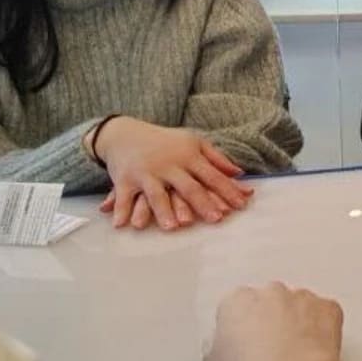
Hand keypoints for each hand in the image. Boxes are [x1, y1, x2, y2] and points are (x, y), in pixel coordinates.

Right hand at [92, 117, 254, 230]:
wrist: (126, 133)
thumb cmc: (166, 142)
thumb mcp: (194, 143)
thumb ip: (217, 159)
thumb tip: (240, 173)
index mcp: (189, 156)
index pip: (212, 175)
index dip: (227, 190)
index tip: (241, 205)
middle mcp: (169, 165)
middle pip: (188, 187)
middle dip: (203, 203)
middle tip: (216, 219)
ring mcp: (147, 173)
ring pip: (157, 194)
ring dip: (164, 211)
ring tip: (172, 227)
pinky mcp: (124, 179)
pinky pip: (123, 197)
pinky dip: (121, 210)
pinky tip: (121, 224)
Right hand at [205, 283, 343, 360]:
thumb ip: (215, 347)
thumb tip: (220, 348)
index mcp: (237, 300)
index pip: (236, 306)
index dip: (240, 328)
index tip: (243, 346)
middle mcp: (270, 291)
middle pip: (269, 300)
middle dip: (270, 319)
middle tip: (270, 350)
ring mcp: (302, 297)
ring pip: (300, 304)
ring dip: (298, 322)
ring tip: (295, 355)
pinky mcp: (328, 308)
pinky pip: (327, 313)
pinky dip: (325, 328)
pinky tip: (317, 350)